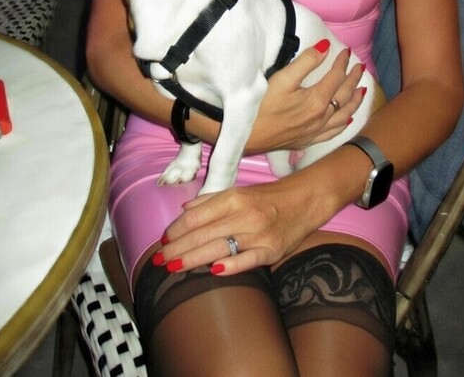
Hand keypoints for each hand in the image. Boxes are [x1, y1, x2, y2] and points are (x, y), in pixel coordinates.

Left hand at [154, 172, 330, 275]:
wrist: (304, 201)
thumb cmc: (267, 198)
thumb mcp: (238, 192)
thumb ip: (210, 201)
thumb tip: (184, 211)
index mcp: (233, 198)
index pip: (197, 216)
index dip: (178, 229)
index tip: (164, 240)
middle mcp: (244, 214)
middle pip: (203, 234)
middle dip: (178, 248)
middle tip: (159, 260)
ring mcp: (258, 233)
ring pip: (219, 248)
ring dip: (193, 259)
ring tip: (174, 267)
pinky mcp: (272, 250)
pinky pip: (248, 260)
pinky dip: (230, 266)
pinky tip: (212, 271)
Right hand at [245, 41, 365, 154]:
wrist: (247, 136)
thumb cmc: (261, 105)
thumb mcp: (282, 78)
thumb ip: (306, 62)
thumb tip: (325, 47)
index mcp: (317, 100)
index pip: (336, 77)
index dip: (342, 63)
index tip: (347, 52)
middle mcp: (321, 117)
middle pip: (344, 95)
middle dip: (353, 79)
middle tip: (360, 67)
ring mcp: (316, 131)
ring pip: (344, 115)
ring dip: (355, 101)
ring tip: (363, 90)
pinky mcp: (308, 141)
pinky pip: (333, 132)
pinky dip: (344, 123)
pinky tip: (347, 119)